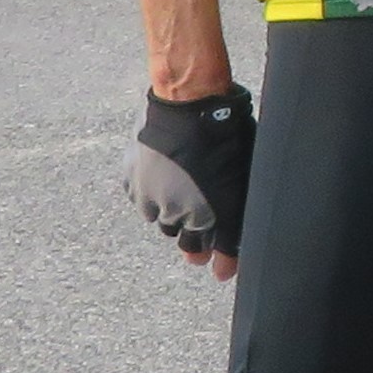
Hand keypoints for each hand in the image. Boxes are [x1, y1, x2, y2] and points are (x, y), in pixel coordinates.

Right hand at [126, 85, 254, 280]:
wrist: (190, 103)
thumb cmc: (226, 136)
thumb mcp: (241, 181)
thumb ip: (236, 220)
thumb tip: (230, 263)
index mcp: (204, 215)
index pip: (207, 249)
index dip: (217, 257)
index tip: (218, 269)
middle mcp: (172, 213)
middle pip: (181, 236)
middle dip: (192, 233)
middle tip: (198, 221)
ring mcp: (148, 196)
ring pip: (159, 217)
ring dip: (170, 210)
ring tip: (183, 188)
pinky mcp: (130, 178)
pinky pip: (140, 196)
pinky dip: (150, 191)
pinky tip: (164, 174)